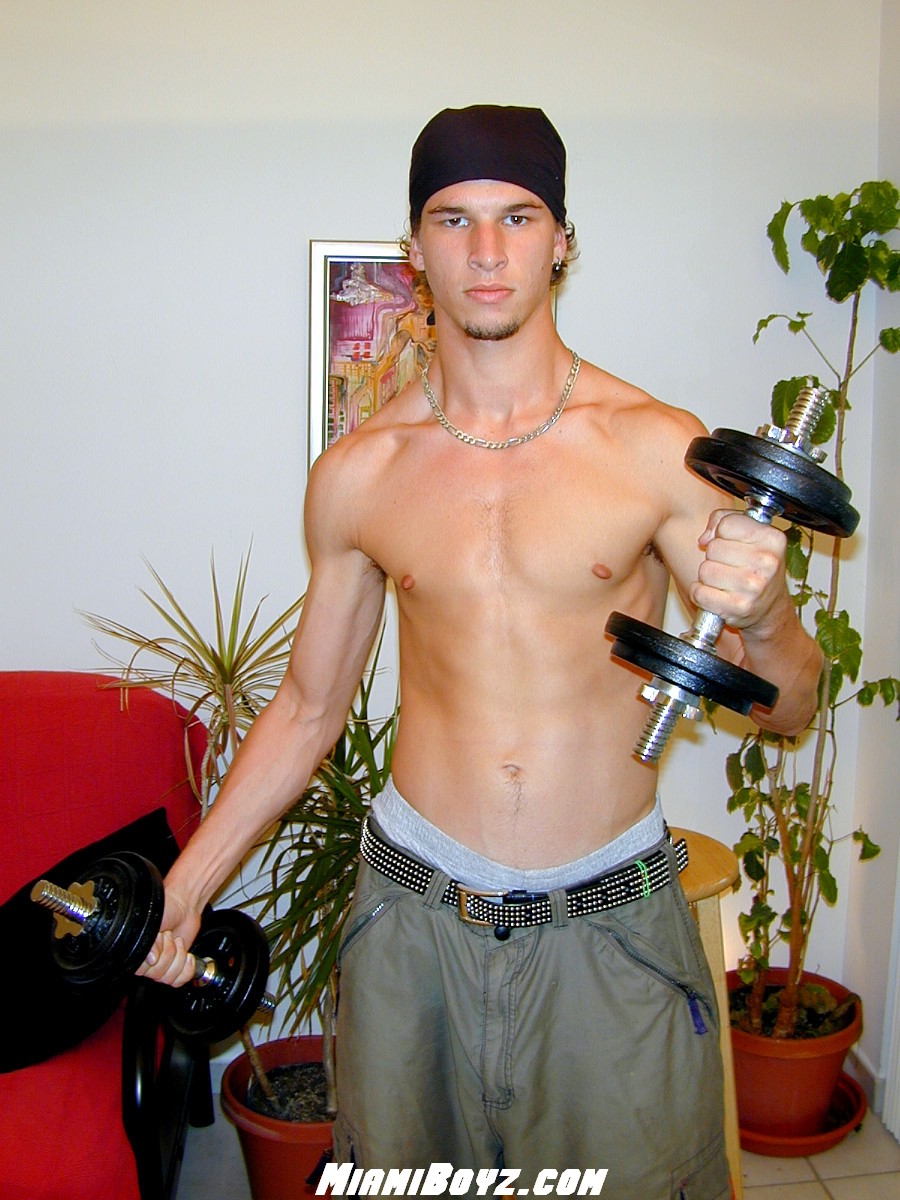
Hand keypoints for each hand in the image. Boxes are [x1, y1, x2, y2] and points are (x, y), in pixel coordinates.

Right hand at [134, 889, 202, 987]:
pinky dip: (187, 967)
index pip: (140, 970)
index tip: (159, 939)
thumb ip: (148, 942)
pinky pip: (179, 981)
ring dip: (178, 957)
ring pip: (169, 979)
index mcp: (136, 951)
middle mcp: (146, 961)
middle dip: (168, 953)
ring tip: (176, 941)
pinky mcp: (176, 967)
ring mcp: (162, 965)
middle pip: (157, 975)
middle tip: (168, 937)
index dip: (154, 956)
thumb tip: (151, 959)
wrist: (184, 906)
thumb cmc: (165, 910)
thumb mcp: (152, 922)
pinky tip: (187, 955)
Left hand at [689, 509, 788, 631]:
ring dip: (708, 576)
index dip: (722, 533)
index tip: (731, 542)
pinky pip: (700, 593)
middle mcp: (767, 562)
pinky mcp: (738, 607)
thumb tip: (705, 539)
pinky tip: (715, 593)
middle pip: (713, 547)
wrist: (770, 606)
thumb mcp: (751, 534)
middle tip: (729, 564)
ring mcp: (753, 586)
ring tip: (724, 579)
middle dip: (714, 556)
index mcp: (772, 539)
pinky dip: (701, 593)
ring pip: (705, 570)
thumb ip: (724, 520)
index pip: (726, 524)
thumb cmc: (756, 566)